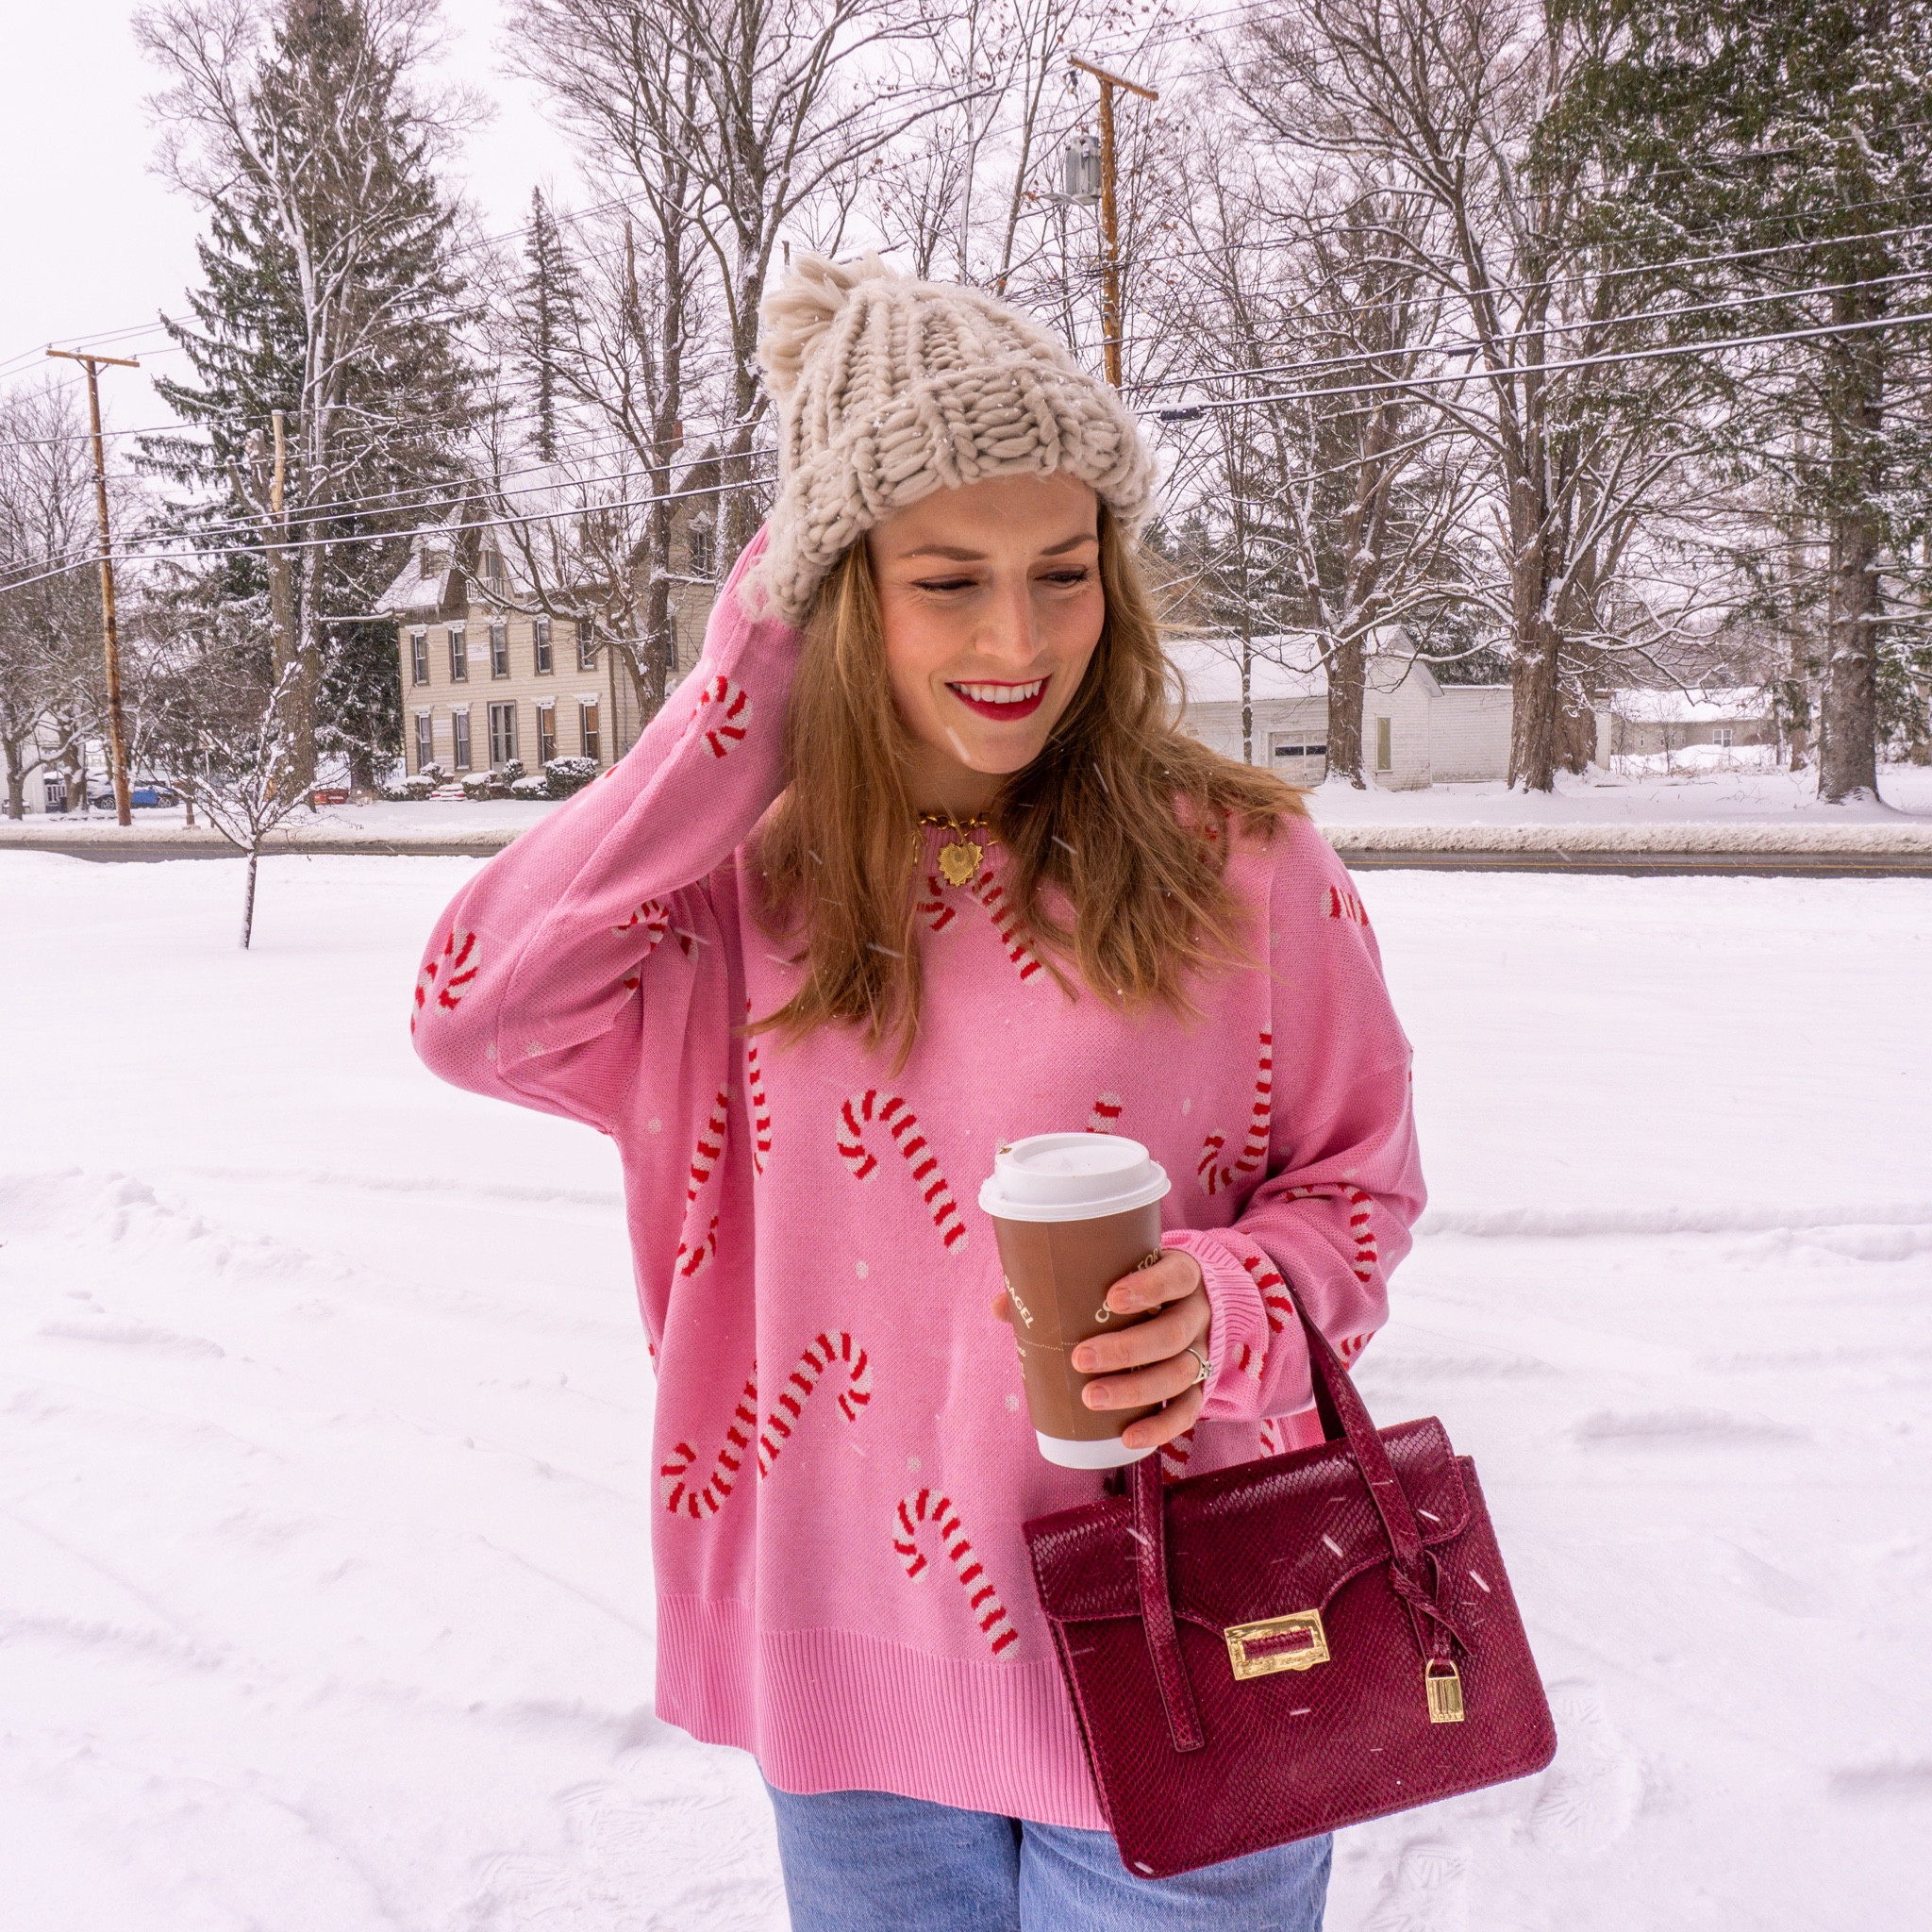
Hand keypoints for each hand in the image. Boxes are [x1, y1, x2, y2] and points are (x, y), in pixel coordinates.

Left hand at [990, 1250, 1211, 1452]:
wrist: (1190, 1303)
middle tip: (1080, 1360)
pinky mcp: (1201, 1386)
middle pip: (1172, 1333)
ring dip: (1136, 1390)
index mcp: (1182, 1275)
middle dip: (1127, 1350)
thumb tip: (1001, 1305)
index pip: (1176, 1276)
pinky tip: (1127, 1437)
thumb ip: (1065, 1285)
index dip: (1149, 1287)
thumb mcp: (1117, 1273)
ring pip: (1179, 1374)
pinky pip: (1188, 1411)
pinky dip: (1160, 1427)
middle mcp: (1198, 1314)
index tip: (1111, 1298)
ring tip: (1092, 1398)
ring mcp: (1203, 1351)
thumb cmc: (1140, 1285)